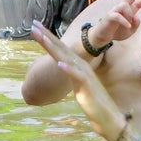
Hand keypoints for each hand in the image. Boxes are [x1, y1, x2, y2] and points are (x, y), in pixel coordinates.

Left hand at [30, 22, 125, 140]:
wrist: (107, 116)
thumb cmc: (93, 101)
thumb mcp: (78, 84)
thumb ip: (71, 73)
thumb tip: (62, 66)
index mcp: (77, 64)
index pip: (60, 48)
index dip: (47, 37)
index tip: (35, 26)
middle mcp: (81, 65)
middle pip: (61, 48)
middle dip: (46, 36)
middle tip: (33, 24)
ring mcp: (84, 75)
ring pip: (66, 58)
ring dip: (53, 48)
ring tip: (41, 38)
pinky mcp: (87, 86)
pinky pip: (77, 76)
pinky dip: (68, 69)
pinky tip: (59, 64)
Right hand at [81, 0, 140, 53]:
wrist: (104, 36)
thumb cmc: (118, 32)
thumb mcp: (131, 31)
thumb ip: (136, 24)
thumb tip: (136, 16)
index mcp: (130, 11)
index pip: (140, 2)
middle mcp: (123, 8)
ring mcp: (115, 11)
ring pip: (124, 5)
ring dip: (129, 14)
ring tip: (129, 24)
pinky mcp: (109, 16)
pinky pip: (118, 16)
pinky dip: (124, 21)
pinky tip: (128, 26)